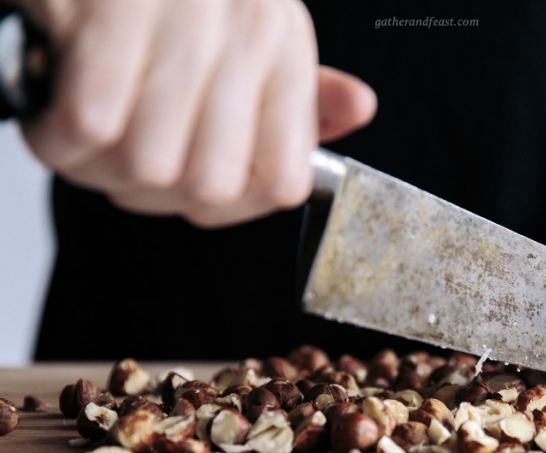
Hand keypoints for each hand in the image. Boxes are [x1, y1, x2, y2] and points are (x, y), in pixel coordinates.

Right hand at [17, 0, 376, 226]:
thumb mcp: (246, 33)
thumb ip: (296, 91)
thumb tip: (359, 108)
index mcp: (283, 48)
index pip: (283, 182)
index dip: (227, 206)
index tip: (187, 187)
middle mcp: (248, 32)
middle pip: (209, 188)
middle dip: (150, 193)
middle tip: (121, 158)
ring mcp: (183, 17)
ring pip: (147, 168)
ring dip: (97, 168)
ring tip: (83, 128)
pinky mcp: (113, 7)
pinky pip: (89, 127)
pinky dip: (56, 138)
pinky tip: (52, 114)